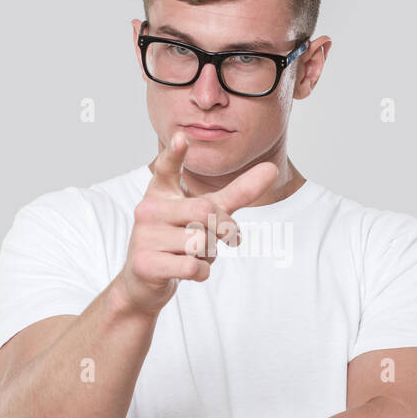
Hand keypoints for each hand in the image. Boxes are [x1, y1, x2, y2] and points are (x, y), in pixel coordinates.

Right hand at [114, 130, 278, 315]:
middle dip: (224, 229)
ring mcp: (144, 236)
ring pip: (201, 242)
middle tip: (224, 239)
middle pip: (205, 211)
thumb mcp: (206, 212)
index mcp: (161, 192)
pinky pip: (192, 265)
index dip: (174, 154)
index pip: (167, 168)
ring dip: (209, 254)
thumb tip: (272, 168)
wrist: (144, 279)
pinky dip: (201, 271)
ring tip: (194, 254)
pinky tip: (188, 269)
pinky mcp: (145, 263)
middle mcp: (148, 209)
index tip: (181, 138)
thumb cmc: (178, 238)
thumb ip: (237, 192)